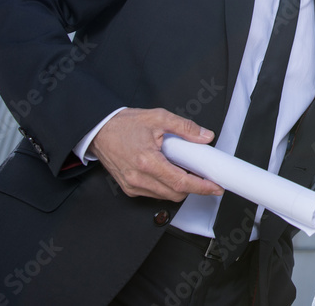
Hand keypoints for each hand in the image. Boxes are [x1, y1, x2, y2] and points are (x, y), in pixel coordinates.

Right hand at [91, 108, 223, 200]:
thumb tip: (205, 137)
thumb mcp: (159, 117)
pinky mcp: (129, 188)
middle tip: (204, 176)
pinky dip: (166, 187)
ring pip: (165, 196)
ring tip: (186, 171)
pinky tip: (169, 173)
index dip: (201, 187)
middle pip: (175, 193)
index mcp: (147, 161)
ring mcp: (132, 185)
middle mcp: (138, 178)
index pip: (180, 182)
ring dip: (179, 188)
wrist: (99, 131)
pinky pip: (154, 194)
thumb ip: (185, 128)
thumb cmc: (124, 124)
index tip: (216, 187)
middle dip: (193, 188)